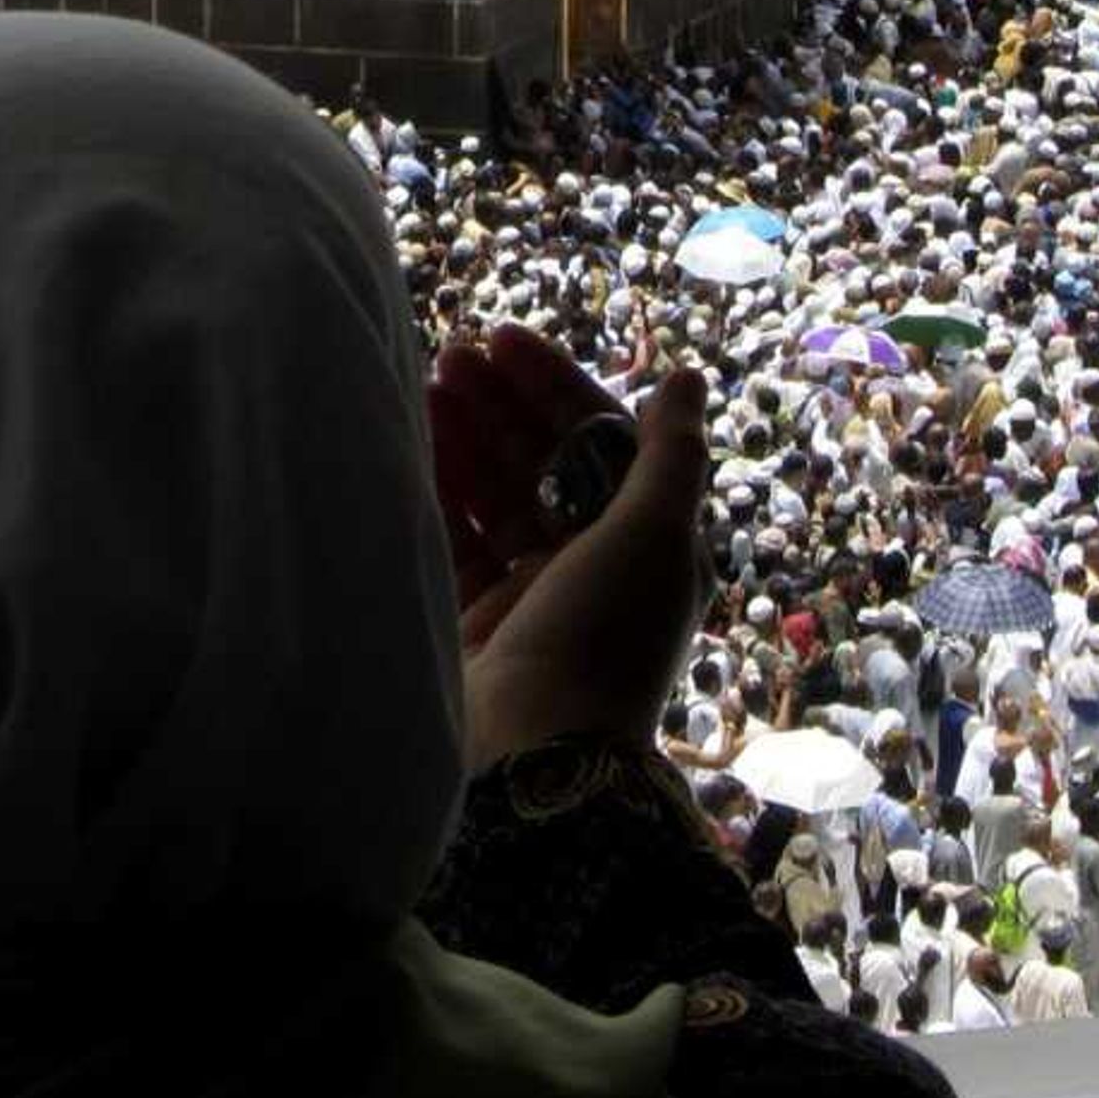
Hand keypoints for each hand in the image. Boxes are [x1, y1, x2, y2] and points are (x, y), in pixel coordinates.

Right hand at [428, 322, 709, 770]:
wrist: (538, 757)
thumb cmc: (607, 637)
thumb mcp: (656, 535)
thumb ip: (670, 452)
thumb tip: (688, 375)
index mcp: (645, 543)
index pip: (599, 440)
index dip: (556, 385)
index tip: (505, 340)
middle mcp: (591, 564)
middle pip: (543, 462)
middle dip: (503, 403)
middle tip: (455, 351)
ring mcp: (529, 593)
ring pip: (495, 493)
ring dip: (466, 434)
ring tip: (428, 379)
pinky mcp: (474, 619)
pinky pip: (453, 536)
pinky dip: (436, 487)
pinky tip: (410, 440)